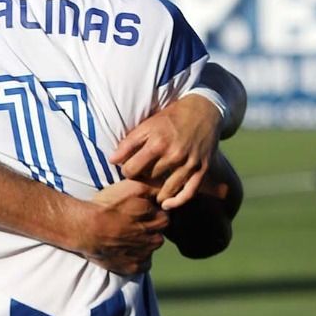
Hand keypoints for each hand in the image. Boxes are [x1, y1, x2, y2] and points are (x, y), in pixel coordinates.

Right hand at [80, 179, 169, 275]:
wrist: (84, 228)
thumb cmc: (105, 206)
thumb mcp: (129, 188)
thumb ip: (151, 188)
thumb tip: (164, 192)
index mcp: (153, 219)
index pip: (164, 217)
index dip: (153, 214)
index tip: (141, 214)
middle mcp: (152, 237)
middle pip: (160, 233)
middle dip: (151, 229)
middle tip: (134, 226)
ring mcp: (143, 254)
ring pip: (152, 248)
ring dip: (145, 243)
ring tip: (128, 238)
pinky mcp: (133, 267)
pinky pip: (145, 264)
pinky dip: (139, 258)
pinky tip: (127, 250)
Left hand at [111, 94, 222, 209]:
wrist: (203, 111)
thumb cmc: (171, 118)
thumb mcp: (148, 125)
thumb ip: (129, 143)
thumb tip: (112, 160)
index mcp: (157, 142)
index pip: (132, 168)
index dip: (126, 171)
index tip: (129, 169)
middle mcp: (173, 154)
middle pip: (149, 178)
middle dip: (143, 180)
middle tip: (142, 179)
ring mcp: (189, 163)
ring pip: (167, 189)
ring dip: (157, 194)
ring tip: (152, 194)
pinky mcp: (202, 169)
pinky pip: (188, 192)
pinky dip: (177, 202)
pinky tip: (166, 205)